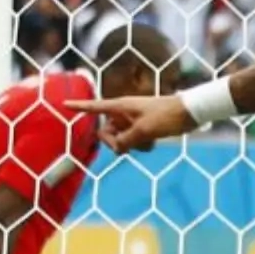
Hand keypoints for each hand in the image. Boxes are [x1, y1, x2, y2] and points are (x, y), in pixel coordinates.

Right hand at [66, 95, 197, 153]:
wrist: (190, 114)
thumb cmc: (167, 116)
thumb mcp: (143, 131)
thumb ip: (125, 141)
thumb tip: (117, 149)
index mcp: (121, 106)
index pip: (96, 107)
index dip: (80, 107)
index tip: (64, 104)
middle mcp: (125, 112)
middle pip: (108, 131)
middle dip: (117, 142)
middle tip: (128, 146)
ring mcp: (134, 121)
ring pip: (122, 139)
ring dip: (132, 145)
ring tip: (148, 142)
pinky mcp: (144, 128)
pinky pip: (134, 141)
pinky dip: (141, 145)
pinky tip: (153, 143)